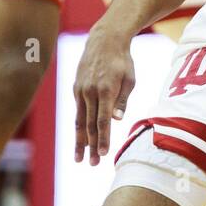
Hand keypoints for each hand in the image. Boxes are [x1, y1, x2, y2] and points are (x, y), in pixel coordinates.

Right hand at [73, 29, 135, 164]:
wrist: (104, 41)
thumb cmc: (122, 61)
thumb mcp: (129, 79)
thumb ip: (122, 100)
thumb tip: (116, 120)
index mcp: (105, 90)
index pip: (103, 120)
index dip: (103, 138)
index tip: (104, 154)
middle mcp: (90, 92)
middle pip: (89, 125)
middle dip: (91, 146)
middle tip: (93, 164)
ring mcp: (80, 91)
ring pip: (79, 121)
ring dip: (80, 142)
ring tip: (80, 159)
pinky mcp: (76, 89)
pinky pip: (77, 112)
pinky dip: (78, 127)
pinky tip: (79, 139)